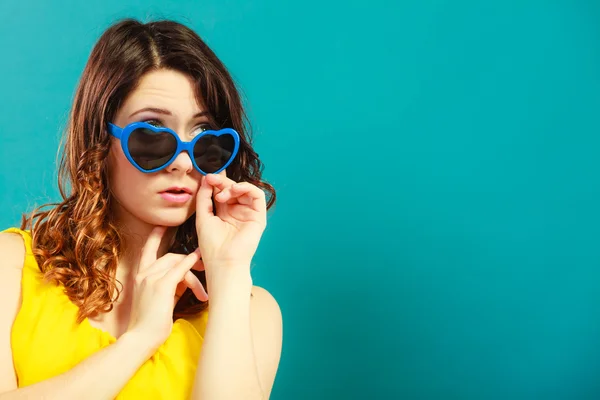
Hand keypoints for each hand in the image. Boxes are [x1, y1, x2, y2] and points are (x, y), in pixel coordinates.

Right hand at [126, 226, 207, 349]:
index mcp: (140, 276)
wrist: (139, 339)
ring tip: (203, 291)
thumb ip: (170, 285)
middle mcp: (144, 273)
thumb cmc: (150, 323)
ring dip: (194, 275)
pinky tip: (199, 262)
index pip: (147, 250)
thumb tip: (187, 277)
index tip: (162, 226)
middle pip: (170, 256)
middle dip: (188, 261)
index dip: (155, 237)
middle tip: (203, 268)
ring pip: (178, 263)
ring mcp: (151, 278)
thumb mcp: (159, 299)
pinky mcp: (161, 285)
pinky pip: (180, 269)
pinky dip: (191, 264)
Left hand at [195, 172, 266, 270]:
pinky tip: (235, 190)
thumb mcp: (203, 216)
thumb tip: (206, 179)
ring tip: (222, 194)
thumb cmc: (212, 245)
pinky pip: (258, 195)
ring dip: (232, 186)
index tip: (206, 178)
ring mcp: (248, 214)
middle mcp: (237, 212)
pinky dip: (247, 187)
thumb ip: (204, 197)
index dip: (215, 183)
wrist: (223, 261)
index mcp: (224, 213)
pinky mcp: (259, 216)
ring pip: (245, 190)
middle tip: (212, 179)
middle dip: (222, 182)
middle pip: (233, 189)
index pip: (222, 191)